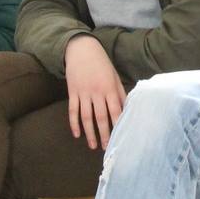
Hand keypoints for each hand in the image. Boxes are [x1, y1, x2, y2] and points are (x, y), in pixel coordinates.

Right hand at [64, 34, 126, 148]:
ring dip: (90, 133)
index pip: (115, 110)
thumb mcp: (114, 76)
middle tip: (107, 148)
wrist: (82, 50)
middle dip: (105, 133)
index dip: (117, 125)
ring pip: (86, 117)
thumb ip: (120, 92)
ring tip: (93, 146)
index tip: (121, 137)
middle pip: (101, 117)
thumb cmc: (102, 63)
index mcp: (109, 88)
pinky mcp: (72, 92)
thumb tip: (127, 108)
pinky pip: (73, 110)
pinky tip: (77, 134)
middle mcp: (96, 92)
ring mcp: (83, 92)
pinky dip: (74, 123)